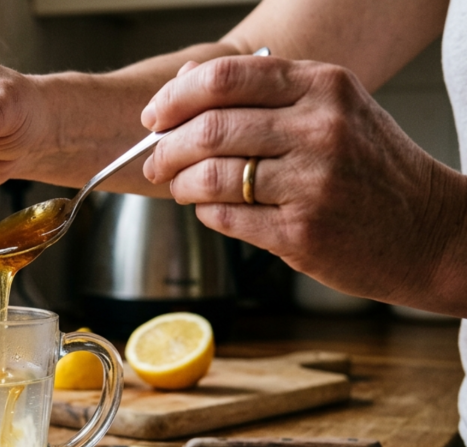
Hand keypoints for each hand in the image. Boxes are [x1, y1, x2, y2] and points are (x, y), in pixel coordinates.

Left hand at [140, 55, 462, 306]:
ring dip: (180, 185)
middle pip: (208, 130)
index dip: (175, 98)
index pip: (225, 78)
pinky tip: (213, 210)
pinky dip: (206, 213)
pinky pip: (225, 218)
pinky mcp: (301, 232)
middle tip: (154, 161)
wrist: (427, 231)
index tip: (154, 116)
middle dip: (166, 149)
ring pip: (210, 177)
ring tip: (180, 188)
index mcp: (323, 87)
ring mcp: (312, 183)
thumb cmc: (371, 169)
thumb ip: (264, 93)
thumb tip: (185, 83)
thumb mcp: (333, 110)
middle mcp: (320, 129)